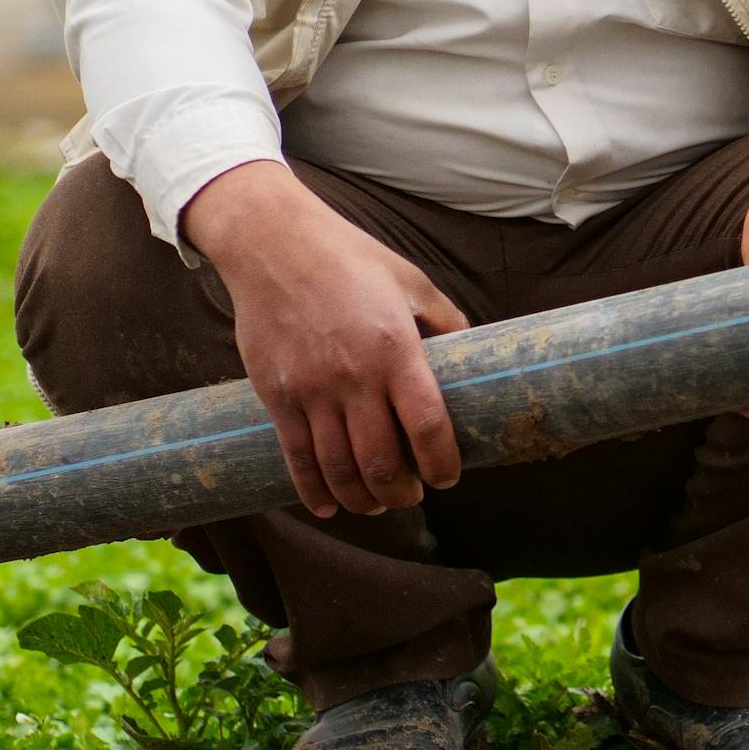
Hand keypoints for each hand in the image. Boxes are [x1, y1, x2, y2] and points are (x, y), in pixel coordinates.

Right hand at [183, 160, 467, 517]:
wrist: (275, 244)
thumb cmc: (351, 259)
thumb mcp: (412, 282)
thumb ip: (446, 323)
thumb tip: (474, 355)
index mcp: (397, 350)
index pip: (428, 426)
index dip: (443, 463)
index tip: (448, 477)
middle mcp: (355, 377)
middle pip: (382, 462)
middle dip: (402, 492)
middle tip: (412, 495)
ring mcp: (311, 390)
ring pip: (339, 469)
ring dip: (363, 499)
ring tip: (377, 504)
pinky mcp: (276, 396)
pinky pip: (296, 458)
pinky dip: (313, 490)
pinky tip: (328, 504)